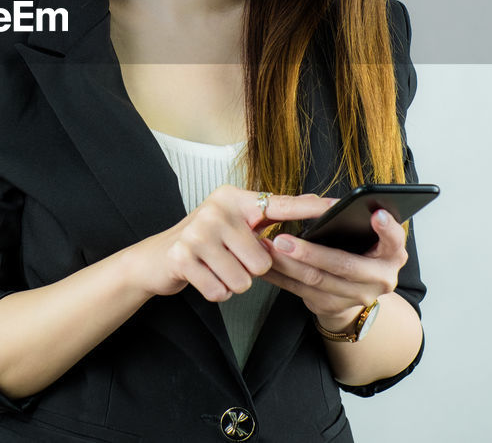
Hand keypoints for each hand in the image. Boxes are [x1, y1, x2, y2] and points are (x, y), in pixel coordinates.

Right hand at [124, 187, 333, 302]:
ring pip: (244, 280)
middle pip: (263, 260)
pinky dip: (216, 292)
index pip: (278, 204)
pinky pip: (221, 291)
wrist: (155, 258)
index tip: (336, 205)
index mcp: (233, 198)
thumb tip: (308, 203)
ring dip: (232, 283)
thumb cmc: (203, 242)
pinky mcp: (182, 258)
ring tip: (215, 268)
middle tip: (229, 259)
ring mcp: (197, 233)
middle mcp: (216, 209)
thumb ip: (266, 216)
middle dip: (249, 270)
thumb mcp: (232, 222)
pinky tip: (203, 277)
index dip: (308, 208)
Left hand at [259, 205, 409, 331]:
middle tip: (282, 239)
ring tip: (267, 248)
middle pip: (343, 265)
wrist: (354, 292)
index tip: (376, 214)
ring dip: (288, 264)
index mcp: (391, 255)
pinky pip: (301, 291)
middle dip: (310, 253)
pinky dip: (280, 277)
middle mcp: (380, 279)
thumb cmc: (358, 251)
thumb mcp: (368, 237)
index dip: (387, 228)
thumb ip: (358, 222)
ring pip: (317, 280)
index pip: (394, 240)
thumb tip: (322, 203)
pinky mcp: (333, 307)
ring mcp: (357, 296)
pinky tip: (265, 265)